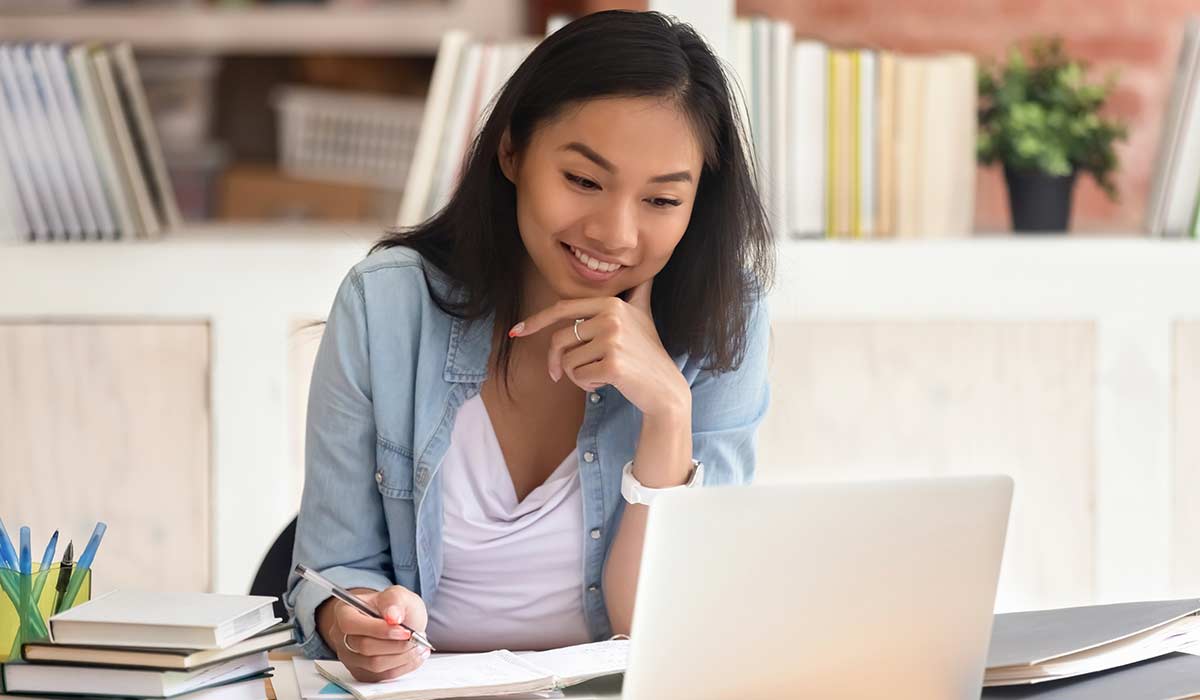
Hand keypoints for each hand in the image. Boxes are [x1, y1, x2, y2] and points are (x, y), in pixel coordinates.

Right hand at [316, 586, 429, 682]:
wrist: (396, 621)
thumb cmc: (393, 607)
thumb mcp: (398, 594)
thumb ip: (394, 600)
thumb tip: (393, 616)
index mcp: (344, 612)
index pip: (351, 624)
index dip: (378, 629)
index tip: (405, 631)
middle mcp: (342, 636)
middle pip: (364, 647)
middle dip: (396, 644)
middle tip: (416, 638)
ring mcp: (350, 657)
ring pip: (374, 665)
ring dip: (402, 657)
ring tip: (418, 645)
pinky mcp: (362, 673)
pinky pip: (382, 676)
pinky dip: (403, 666)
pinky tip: (414, 655)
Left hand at [509, 278, 689, 419]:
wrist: (665, 387)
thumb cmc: (648, 352)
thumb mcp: (643, 315)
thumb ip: (638, 292)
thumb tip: (647, 271)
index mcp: (611, 303)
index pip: (563, 308)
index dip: (536, 320)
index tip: (517, 331)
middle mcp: (612, 317)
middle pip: (560, 339)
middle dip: (555, 361)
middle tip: (558, 374)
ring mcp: (613, 340)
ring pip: (567, 361)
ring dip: (576, 375)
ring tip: (599, 374)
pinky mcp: (613, 364)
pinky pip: (578, 377)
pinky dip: (586, 385)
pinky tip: (607, 382)